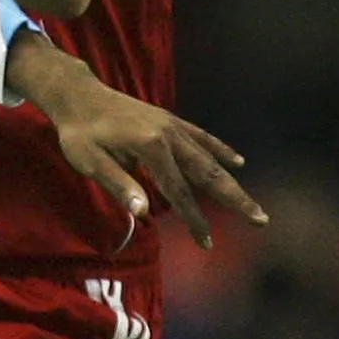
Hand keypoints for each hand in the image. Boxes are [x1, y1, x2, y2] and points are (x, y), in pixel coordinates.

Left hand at [6, 34, 266, 248]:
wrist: (78, 95)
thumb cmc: (78, 133)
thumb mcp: (90, 162)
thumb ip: (119, 185)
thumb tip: (144, 213)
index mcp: (151, 148)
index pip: (179, 192)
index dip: (194, 219)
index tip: (207, 243)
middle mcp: (169, 135)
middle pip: (208, 174)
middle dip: (234, 199)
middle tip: (261, 220)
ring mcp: (172, 126)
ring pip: (209, 158)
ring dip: (232, 182)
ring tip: (253, 203)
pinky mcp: (169, 121)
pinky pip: (202, 137)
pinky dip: (220, 150)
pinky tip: (237, 162)